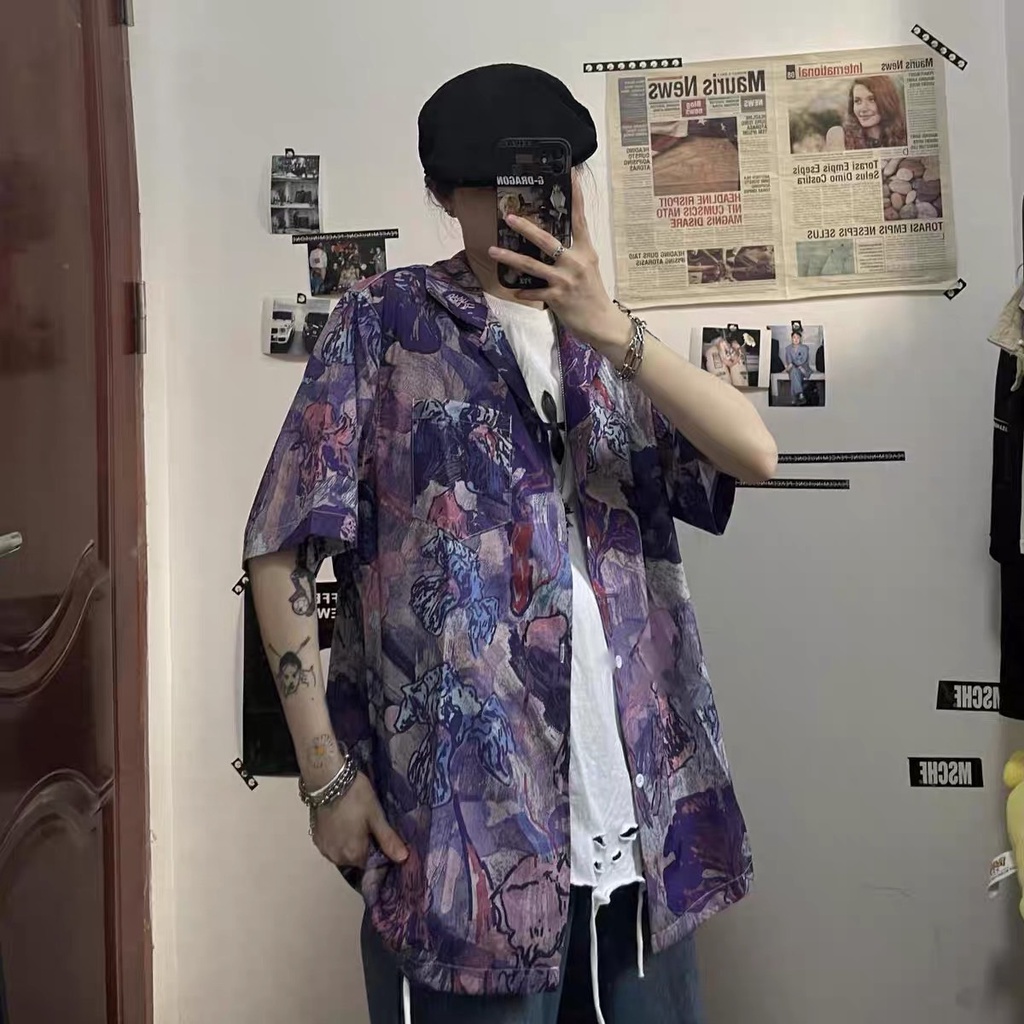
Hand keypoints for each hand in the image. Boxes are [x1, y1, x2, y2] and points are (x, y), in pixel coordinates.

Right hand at [312, 772, 407, 867]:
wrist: (327, 779)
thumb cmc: (355, 796)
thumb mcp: (376, 816)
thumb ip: (388, 840)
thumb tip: (403, 859)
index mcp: (353, 854)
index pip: (371, 864)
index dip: (378, 851)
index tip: (381, 836)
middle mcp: (336, 857)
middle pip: (356, 859)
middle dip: (364, 847)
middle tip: (370, 825)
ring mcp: (324, 847)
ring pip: (343, 852)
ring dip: (350, 843)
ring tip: (356, 822)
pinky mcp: (315, 837)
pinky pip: (332, 845)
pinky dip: (338, 838)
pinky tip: (343, 822)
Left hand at [487, 177, 628, 358]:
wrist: (603, 323)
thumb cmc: (593, 295)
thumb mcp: (588, 269)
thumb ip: (572, 255)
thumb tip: (552, 245)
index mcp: (585, 251)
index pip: (580, 218)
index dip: (575, 196)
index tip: (569, 174)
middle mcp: (576, 262)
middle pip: (547, 240)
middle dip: (526, 227)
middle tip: (509, 217)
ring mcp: (566, 280)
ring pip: (532, 265)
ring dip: (510, 258)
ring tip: (493, 251)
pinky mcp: (558, 297)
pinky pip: (535, 292)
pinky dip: (524, 293)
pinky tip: (515, 291)